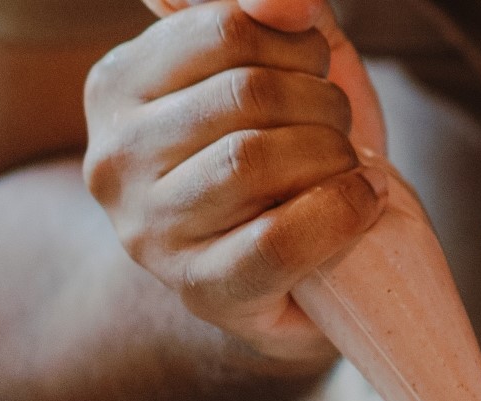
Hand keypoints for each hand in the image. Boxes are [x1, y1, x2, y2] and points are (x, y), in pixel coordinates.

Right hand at [83, 0, 386, 366]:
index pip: (225, 30)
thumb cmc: (292, 161)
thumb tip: (284, 1)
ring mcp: (150, 231)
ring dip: (334, 156)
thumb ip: (282, 18)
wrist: (303, 274)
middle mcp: (115, 157)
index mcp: (119, 85)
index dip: (299, 46)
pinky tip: (365, 199)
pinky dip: (342, 210)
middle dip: (324, 105)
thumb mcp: (289, 71)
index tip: (316, 74)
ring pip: (255, 161)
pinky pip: (278, 239)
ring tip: (348, 167)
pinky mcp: (203, 291)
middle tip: (340, 130)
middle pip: (248, 93)